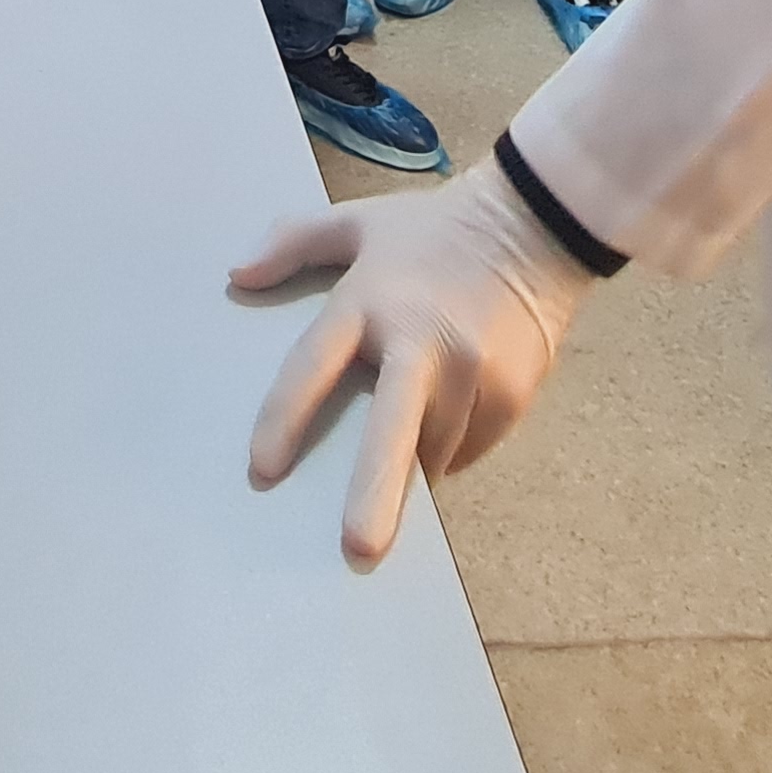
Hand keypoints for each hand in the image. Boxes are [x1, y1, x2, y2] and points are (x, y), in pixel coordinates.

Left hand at [233, 162, 592, 566]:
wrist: (536, 223)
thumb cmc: (435, 229)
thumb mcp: (359, 224)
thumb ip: (295, 243)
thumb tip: (235, 276)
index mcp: (370, 300)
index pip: (314, 364)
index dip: (286, 418)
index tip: (262, 470)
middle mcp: (421, 341)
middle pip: (391, 429)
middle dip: (375, 492)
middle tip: (358, 549)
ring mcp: (473, 371)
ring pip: (432, 450)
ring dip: (411, 467)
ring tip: (398, 472)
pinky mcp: (513, 392)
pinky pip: (470, 446)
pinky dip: (452, 448)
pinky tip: (449, 424)